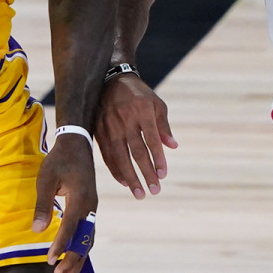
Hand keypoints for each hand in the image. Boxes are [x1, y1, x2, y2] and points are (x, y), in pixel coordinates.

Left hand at [32, 134, 96, 272]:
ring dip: (79, 255)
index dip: (60, 246)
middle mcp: (90, 206)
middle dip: (73, 258)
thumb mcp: (46, 179)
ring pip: (89, 237)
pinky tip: (74, 253)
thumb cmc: (59, 160)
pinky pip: (88, 231)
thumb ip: (42, 204)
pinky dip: (82, 245)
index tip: (50, 260)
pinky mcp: (90, 207)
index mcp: (80, 199)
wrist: (77, 144)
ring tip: (68, 270)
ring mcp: (92, 207)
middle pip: (84, 239)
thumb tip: (37, 229)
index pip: (70, 229)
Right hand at [95, 75, 176, 198]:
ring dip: (130, 177)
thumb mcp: (156, 103)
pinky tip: (124, 182)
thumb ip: (164, 125)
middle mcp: (125, 121)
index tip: (163, 175)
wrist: (110, 81)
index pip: (152, 141)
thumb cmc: (138, 94)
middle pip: (137, 152)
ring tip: (139, 193)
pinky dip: (115, 169)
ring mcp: (110, 127)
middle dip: (146, 173)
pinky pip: (107, 155)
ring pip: (121, 157)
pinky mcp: (99, 131)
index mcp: (142, 112)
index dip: (158, 159)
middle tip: (154, 191)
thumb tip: (173, 146)